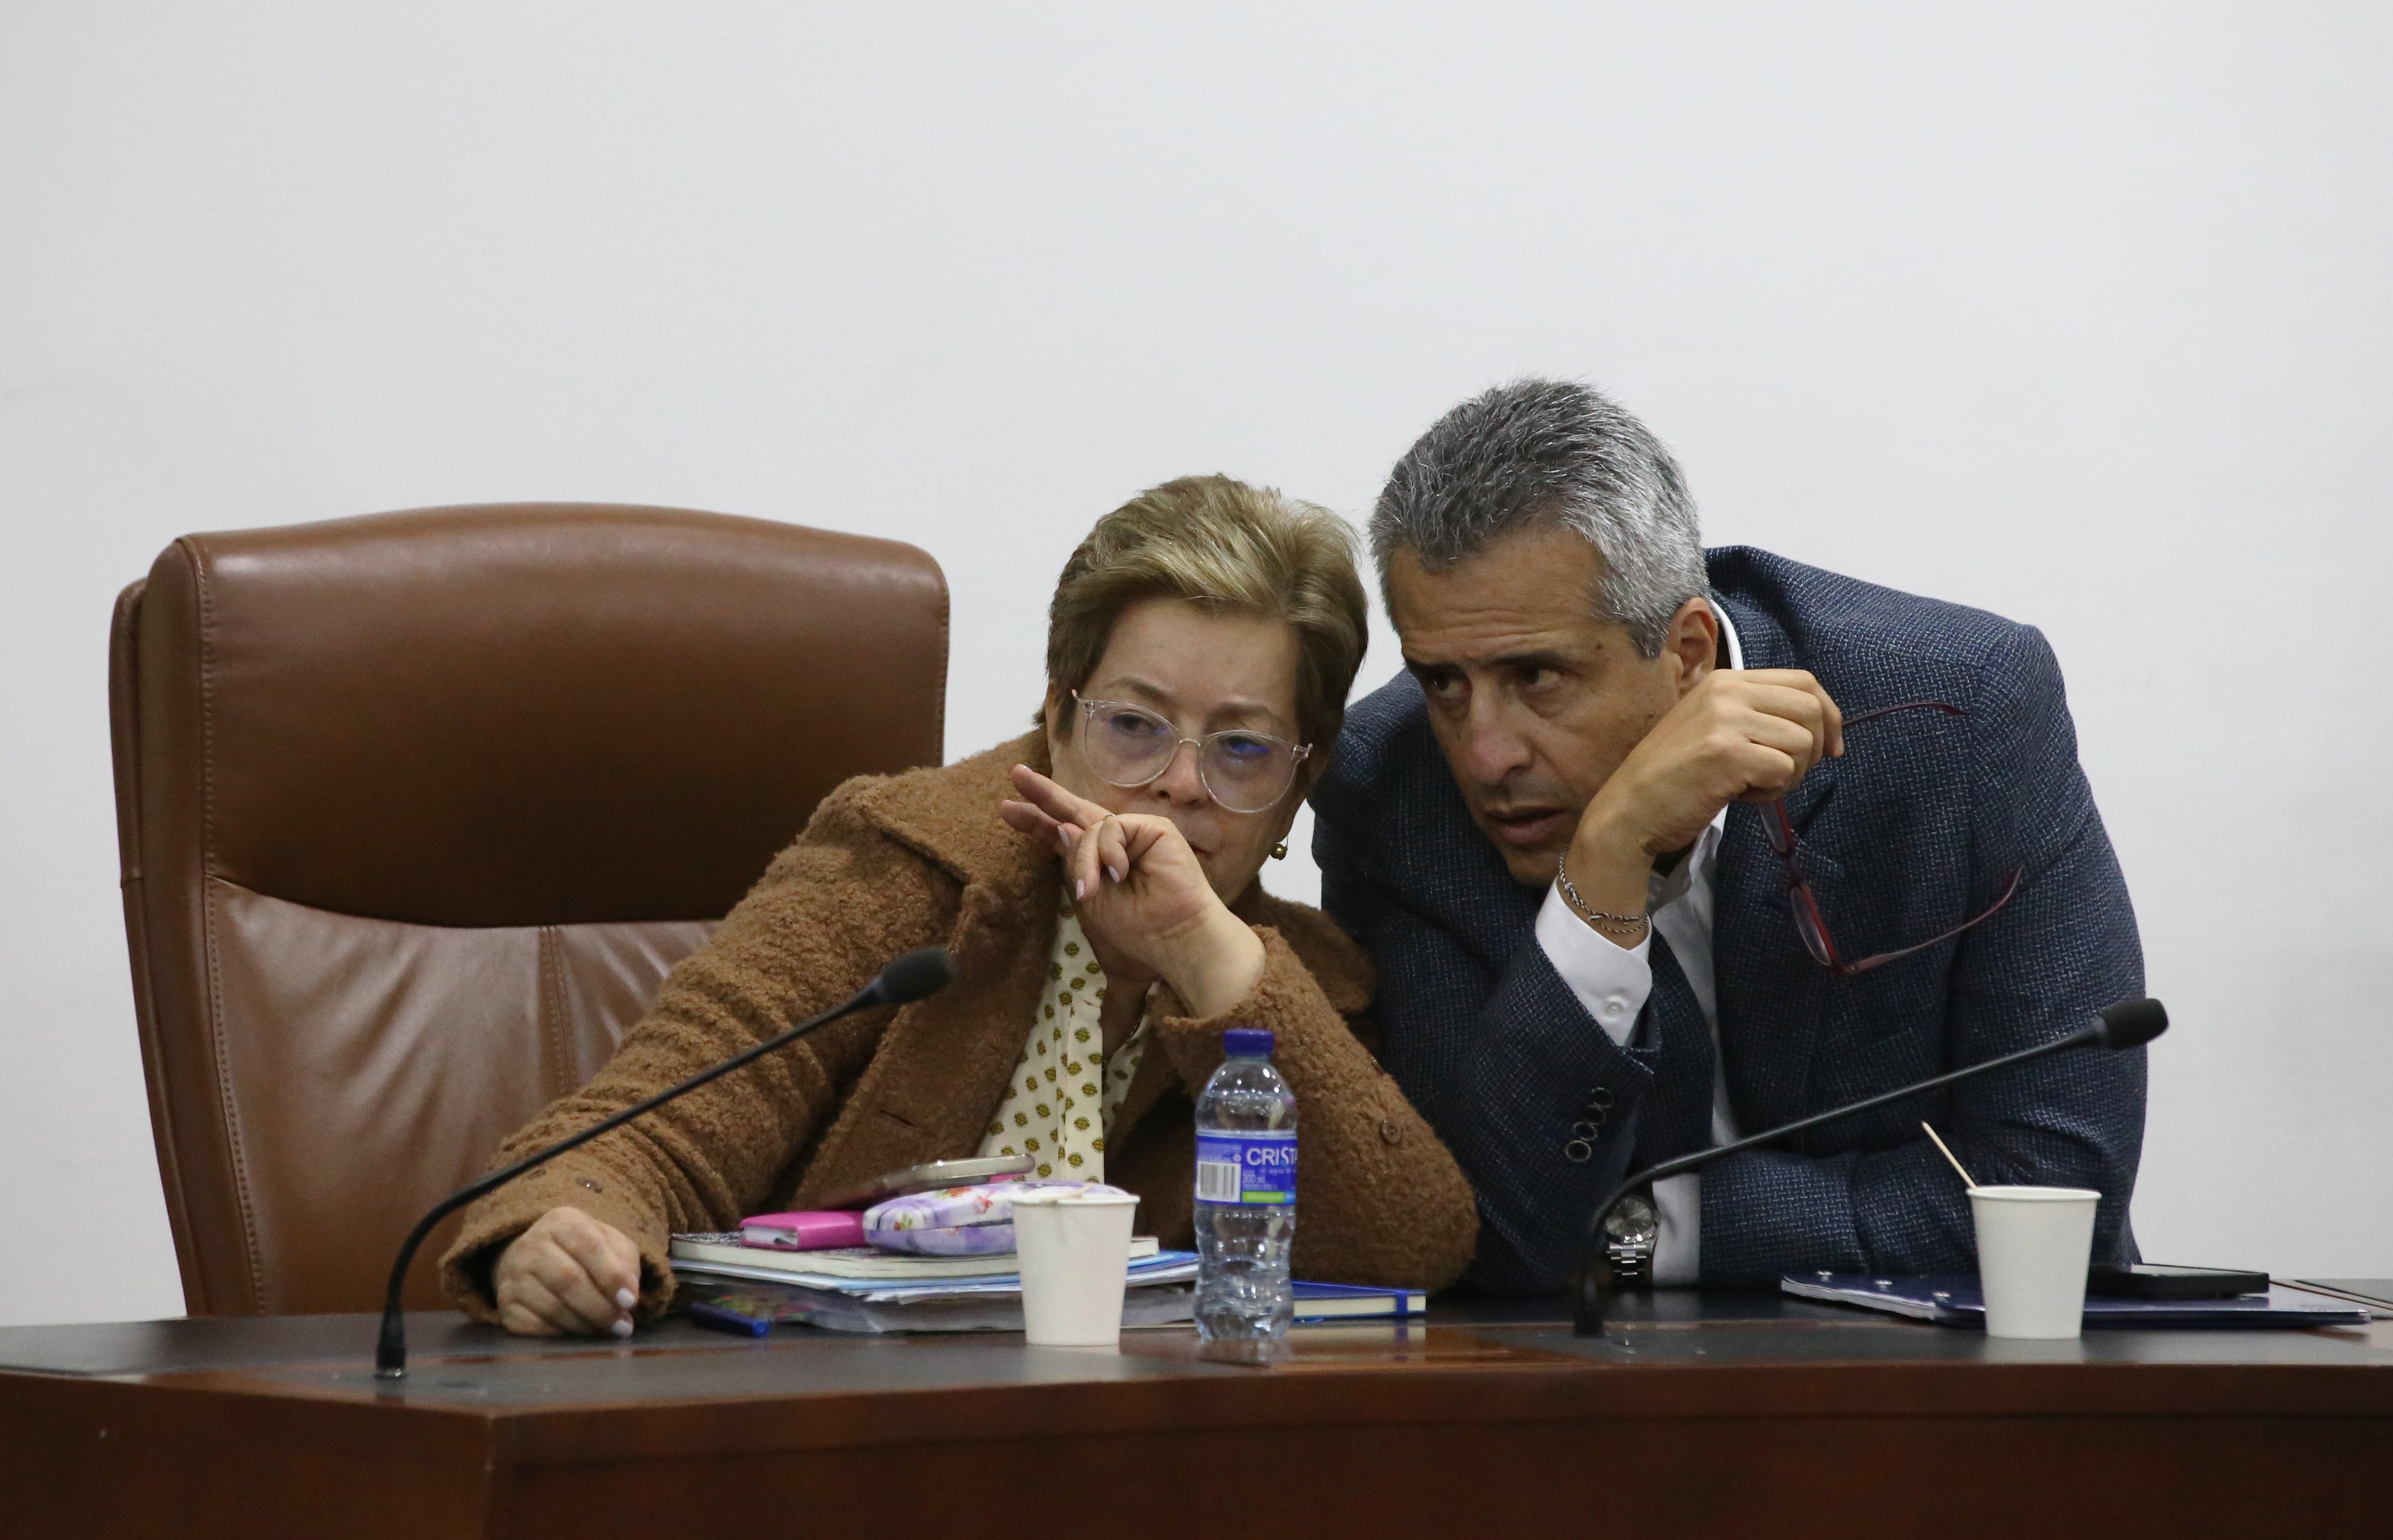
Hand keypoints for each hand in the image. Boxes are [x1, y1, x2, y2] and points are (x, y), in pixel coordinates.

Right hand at [491, 1205, 641, 1337]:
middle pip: (568, 1279)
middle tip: (623, 1326)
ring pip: (552, 1307)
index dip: (611, 1276)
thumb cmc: (583, 1253)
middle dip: (601, 1308)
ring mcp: (513, 1276)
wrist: (535, 1261)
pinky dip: (562, 1335)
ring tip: (607, 1332)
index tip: (630, 1301)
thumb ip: (625, 1262)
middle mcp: (531, 1245)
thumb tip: (628, 1294)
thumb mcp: (609, 1243)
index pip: (588, 1245)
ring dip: (585, 1326)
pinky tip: (578, 1336)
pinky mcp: (505, 1305)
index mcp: (562, 1221)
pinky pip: (534, 1327)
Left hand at [999, 764, 1264, 1016]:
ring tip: (1091, 892)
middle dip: (1044, 795)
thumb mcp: (1092, 898)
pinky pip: (1112, 827)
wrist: (1174, 939)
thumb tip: (1065, 825)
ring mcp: (1135, 833)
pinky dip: (1108, 853)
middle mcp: (1115, 844)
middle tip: (1017, 774)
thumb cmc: (1137, 930)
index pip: (1063, 836)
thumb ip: (1076, 861)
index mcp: (1097, 863)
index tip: (1008, 808)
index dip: (1037, 822)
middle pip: (1074, 813)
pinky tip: (1120, 874)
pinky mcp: (1154, 827)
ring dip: (1084, 862)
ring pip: (1090, 828)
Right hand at [1563, 670, 1842, 942]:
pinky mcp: (1727, 753)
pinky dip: (1772, 792)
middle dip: (1814, 748)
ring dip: (1790, 775)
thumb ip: (1756, 714)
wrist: (1630, 808)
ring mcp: (1726, 720)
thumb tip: (1820, 726)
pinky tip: (1742, 795)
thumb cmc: (1674, 775)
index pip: (1804, 681)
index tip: (1829, 747)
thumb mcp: (1713, 726)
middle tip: (1784, 774)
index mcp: (1726, 680)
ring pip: (1803, 742)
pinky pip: (1784, 770)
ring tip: (1754, 786)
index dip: (1828, 715)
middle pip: (1811, 708)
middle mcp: (1727, 691)